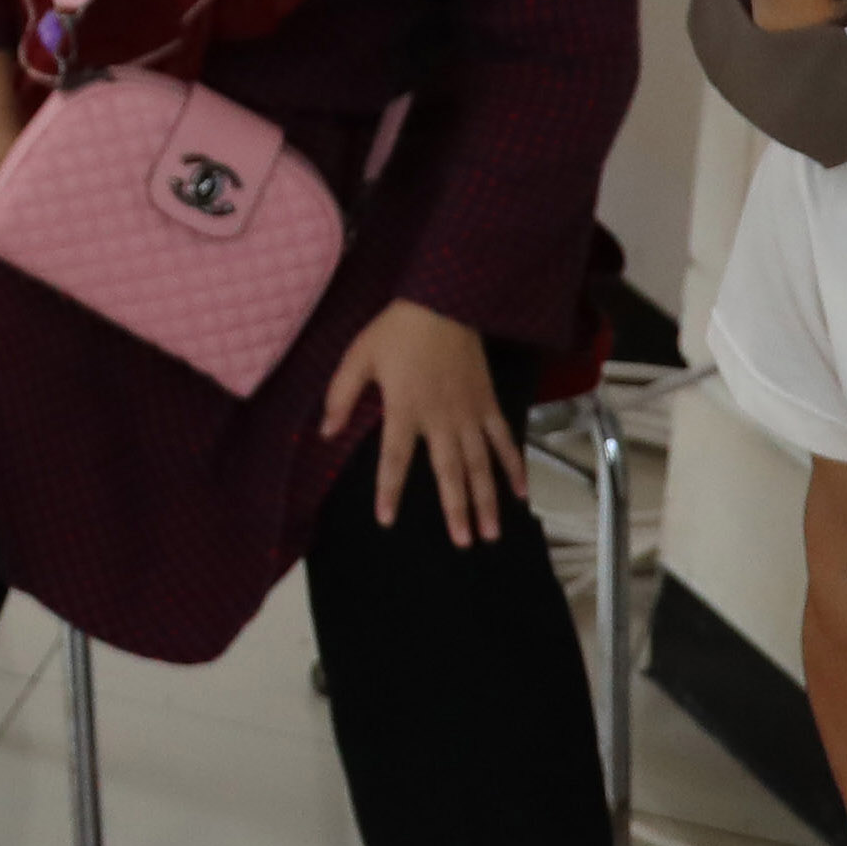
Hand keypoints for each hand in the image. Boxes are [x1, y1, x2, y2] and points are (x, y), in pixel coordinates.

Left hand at [321, 299, 518, 544]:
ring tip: (491, 532)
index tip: (387, 521)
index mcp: (405, 409)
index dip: (389, 490)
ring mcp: (470, 413)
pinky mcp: (489, 403)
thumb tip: (324, 433)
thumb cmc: (396, 332)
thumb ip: (341, 397)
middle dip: (456, 509)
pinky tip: (522, 492)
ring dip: (488, 499)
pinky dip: (515, 465)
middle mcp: (441, 418)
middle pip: (449, 471)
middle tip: (463, 542)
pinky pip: (505, 440)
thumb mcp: (358, 358)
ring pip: (481, 464)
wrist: (443, 303)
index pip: (394, 459)